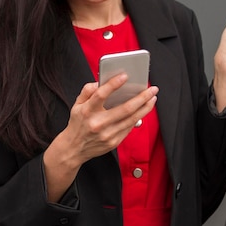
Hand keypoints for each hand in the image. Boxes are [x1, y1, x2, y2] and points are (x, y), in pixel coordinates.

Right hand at [43, 75, 157, 201]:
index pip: (101, 95)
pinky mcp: (113, 142)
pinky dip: (138, 118)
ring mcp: (107, 134)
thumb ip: (87, 91)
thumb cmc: (78, 124)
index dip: (113, 84)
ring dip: (145, 108)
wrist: (74, 149)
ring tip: (152, 98)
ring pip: (132, 119)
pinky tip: (143, 110)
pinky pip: (129, 128)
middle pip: (125, 108)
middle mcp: (98, 123)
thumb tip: (101, 82)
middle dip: (142, 97)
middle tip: (152, 89)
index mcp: (87, 111)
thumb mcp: (77, 105)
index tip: (125, 76)